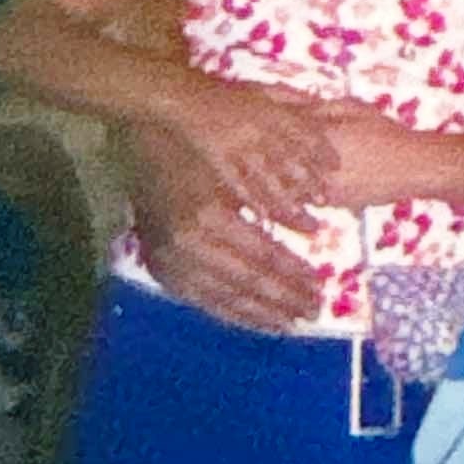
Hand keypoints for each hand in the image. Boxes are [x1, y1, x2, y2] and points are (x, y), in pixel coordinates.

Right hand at [120, 117, 322, 331]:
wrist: (143, 140)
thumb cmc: (202, 142)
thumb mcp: (242, 161)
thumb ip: (275, 195)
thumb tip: (315, 224)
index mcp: (209, 216)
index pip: (261, 255)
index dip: (292, 272)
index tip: (319, 285)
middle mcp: (188, 246)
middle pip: (246, 281)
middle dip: (283, 298)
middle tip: (314, 309)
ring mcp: (172, 262)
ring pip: (225, 298)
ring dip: (262, 313)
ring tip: (293, 323)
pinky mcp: (163, 271)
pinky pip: (203, 302)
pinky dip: (234, 314)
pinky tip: (259, 321)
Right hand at [172, 80, 342, 225]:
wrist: (184, 98)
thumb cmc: (225, 96)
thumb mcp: (260, 89)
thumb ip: (288, 97)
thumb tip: (320, 102)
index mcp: (270, 111)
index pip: (302, 130)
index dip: (320, 148)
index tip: (336, 164)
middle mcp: (257, 129)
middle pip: (288, 157)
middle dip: (308, 180)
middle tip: (325, 200)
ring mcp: (237, 146)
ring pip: (266, 176)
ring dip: (286, 198)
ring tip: (303, 217)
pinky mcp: (217, 162)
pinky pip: (238, 185)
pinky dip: (253, 201)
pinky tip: (265, 217)